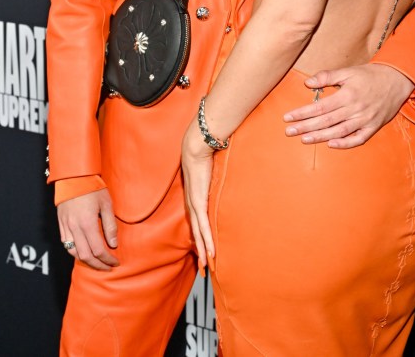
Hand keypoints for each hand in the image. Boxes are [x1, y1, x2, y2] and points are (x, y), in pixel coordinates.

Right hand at [57, 189, 118, 270]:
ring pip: (73, 253)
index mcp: (87, 224)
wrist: (73, 177)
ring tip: (97, 263)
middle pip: (85, 256)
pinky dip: (75, 252)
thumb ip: (110, 225)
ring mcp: (66, 227)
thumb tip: (113, 244)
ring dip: (86, 261)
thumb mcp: (106, 204)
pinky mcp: (61, 225)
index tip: (115, 262)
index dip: (107, 259)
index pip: (98, 250)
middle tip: (108, 267)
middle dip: (98, 265)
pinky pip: (66, 244)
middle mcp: (74, 228)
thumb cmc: (92, 187)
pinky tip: (83, 252)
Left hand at [181, 119, 215, 269]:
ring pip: (198, 234)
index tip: (203, 248)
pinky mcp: (199, 203)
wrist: (196, 147)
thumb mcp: (211, 171)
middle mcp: (191, 204)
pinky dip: (207, 240)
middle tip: (203, 266)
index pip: (196, 222)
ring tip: (206, 265)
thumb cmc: (205, 155)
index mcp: (193, 197)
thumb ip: (215, 178)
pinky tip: (211, 252)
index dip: (199, 236)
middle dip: (199, 250)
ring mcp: (194, 205)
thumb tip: (223, 178)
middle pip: (195, 232)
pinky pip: (203, 226)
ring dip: (203, 250)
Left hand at [283, 63, 413, 148]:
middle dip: (305, 127)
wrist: (397, 80)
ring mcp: (365, 119)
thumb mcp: (348, 71)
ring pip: (339, 132)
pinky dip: (345, 143)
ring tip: (303, 139)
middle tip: (288, 131)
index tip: (288, 117)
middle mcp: (355, 109)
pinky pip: (358, 139)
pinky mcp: (373, 127)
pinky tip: (331, 145)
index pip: (320, 106)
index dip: (302, 113)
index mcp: (348, 94)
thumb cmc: (370, 75)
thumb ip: (328, 76)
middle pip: (326, 121)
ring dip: (320, 137)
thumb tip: (307, 83)